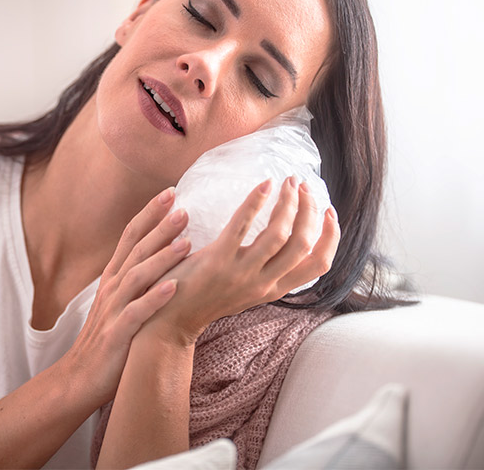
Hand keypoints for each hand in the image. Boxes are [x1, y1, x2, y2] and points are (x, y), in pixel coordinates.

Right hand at [58, 187, 191, 405]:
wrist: (80, 377)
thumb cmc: (108, 338)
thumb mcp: (120, 302)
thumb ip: (136, 279)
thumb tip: (162, 254)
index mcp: (114, 278)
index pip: (130, 236)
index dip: (149, 213)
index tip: (170, 192)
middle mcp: (112, 288)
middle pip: (136, 250)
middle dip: (160, 227)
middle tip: (184, 207)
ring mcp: (113, 310)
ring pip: (138, 277)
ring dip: (161, 258)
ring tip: (186, 242)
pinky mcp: (117, 334)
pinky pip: (137, 313)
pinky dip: (155, 299)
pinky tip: (174, 287)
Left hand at [141, 176, 340, 344]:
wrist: (170, 319)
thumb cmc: (205, 297)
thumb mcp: (246, 289)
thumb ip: (265, 271)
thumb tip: (283, 238)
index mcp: (274, 289)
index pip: (319, 264)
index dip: (331, 236)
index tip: (330, 211)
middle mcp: (264, 283)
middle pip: (303, 244)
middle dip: (310, 211)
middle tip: (302, 185)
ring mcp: (242, 273)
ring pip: (279, 234)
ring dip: (288, 203)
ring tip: (286, 181)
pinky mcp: (217, 260)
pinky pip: (242, 225)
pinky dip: (256, 202)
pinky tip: (263, 185)